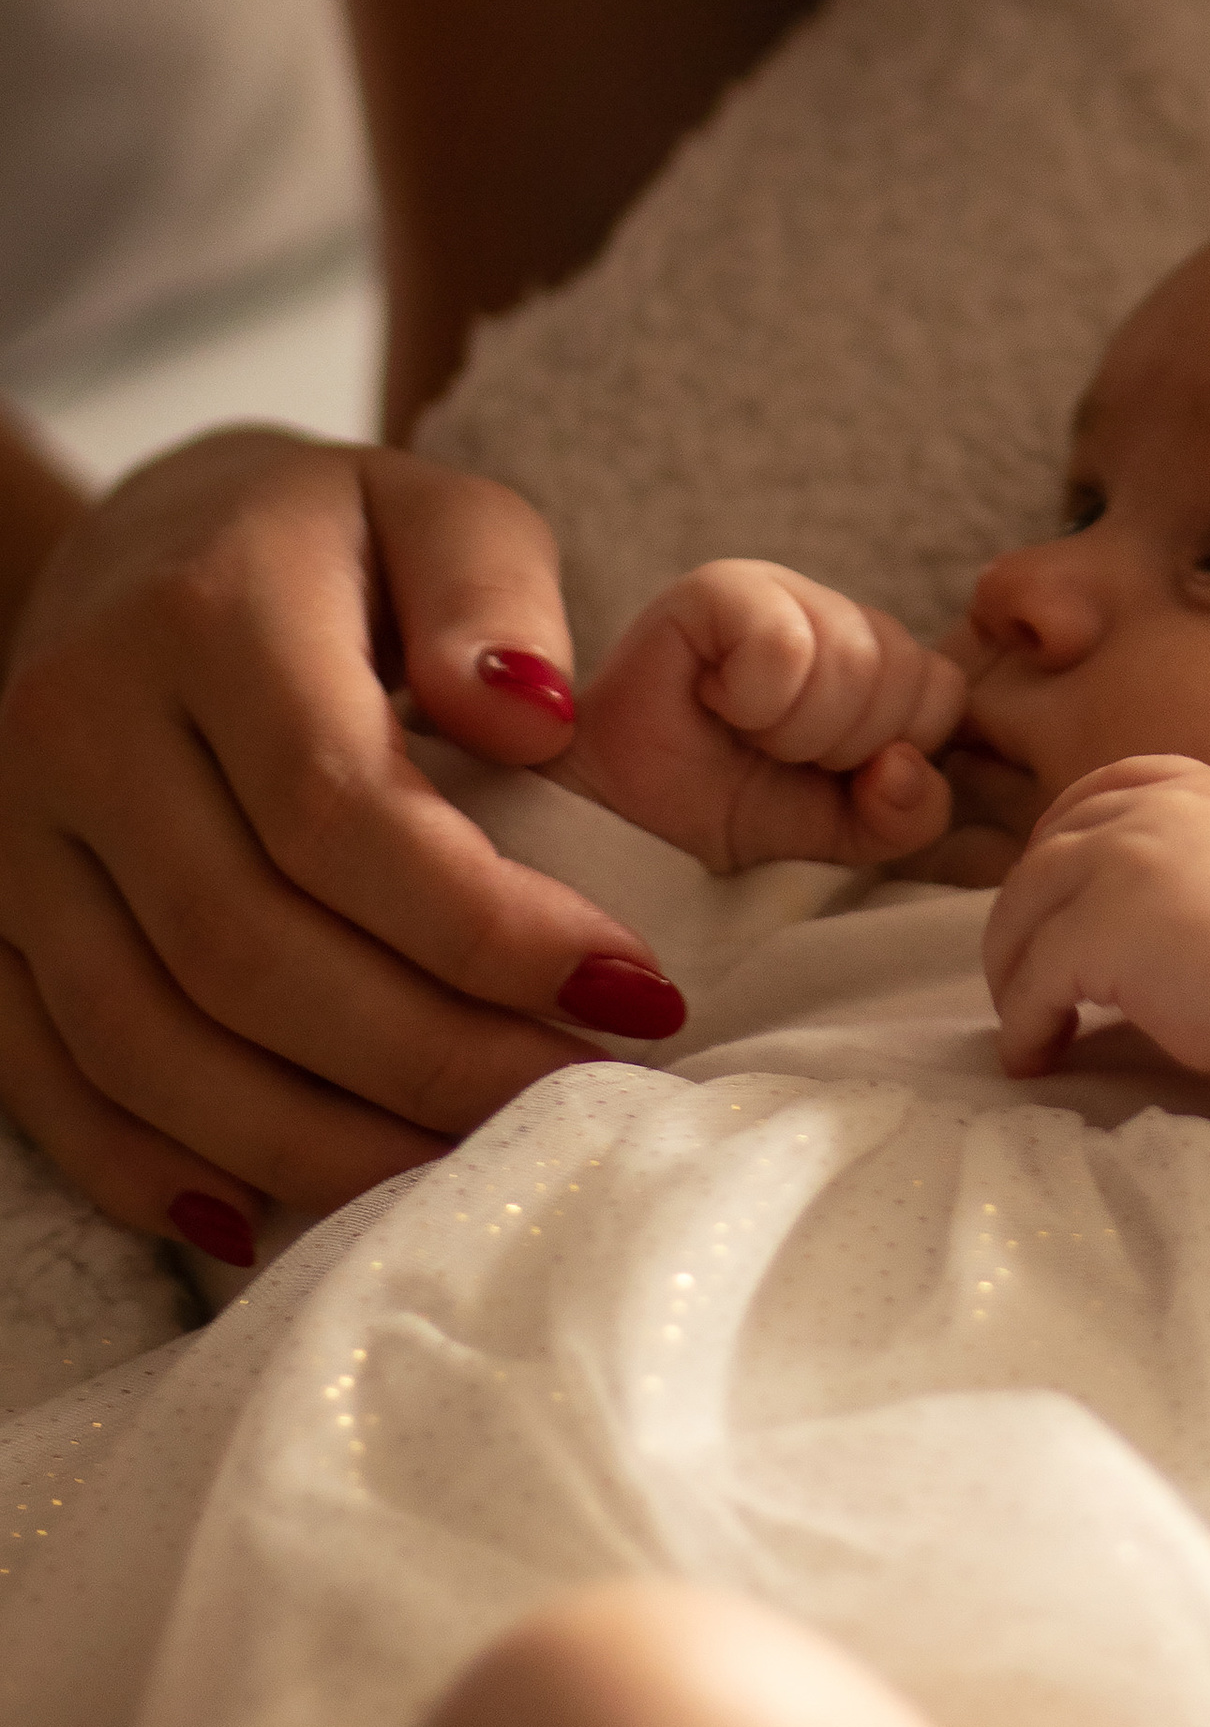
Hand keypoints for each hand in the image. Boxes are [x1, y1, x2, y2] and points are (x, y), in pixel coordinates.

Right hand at [0, 430, 686, 1245]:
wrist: (139, 543)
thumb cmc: (333, 541)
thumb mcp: (437, 507)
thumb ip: (496, 592)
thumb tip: (536, 721)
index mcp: (207, 613)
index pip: (340, 811)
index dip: (486, 925)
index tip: (630, 989)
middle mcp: (82, 725)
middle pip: (245, 947)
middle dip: (427, 1055)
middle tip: (577, 1098)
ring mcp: (14, 834)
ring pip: (144, 1039)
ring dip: (309, 1140)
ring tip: (462, 1168)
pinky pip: (48, 1076)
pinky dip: (152, 1168)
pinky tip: (270, 1219)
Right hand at [565, 561, 960, 873]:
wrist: (630, 832)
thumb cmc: (736, 814)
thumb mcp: (849, 832)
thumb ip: (908, 813)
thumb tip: (903, 768)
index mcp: (879, 655)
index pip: (944, 692)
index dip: (890, 753)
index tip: (825, 773)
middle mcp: (836, 609)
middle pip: (906, 672)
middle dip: (842, 745)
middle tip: (774, 753)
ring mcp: (779, 589)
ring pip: (854, 659)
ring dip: (796, 730)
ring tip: (744, 731)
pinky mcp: (719, 589)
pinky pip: (785, 645)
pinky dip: (755, 698)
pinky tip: (717, 702)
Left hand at [981, 757, 1209, 1080]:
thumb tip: (1167, 921)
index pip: (1116, 784)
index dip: (1070, 832)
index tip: (1056, 884)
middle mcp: (1165, 809)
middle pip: (1055, 844)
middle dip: (1028, 906)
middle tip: (1024, 965)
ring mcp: (1127, 860)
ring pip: (1027, 904)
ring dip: (1014, 966)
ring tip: (1026, 1019)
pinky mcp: (1103, 928)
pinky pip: (1035, 977)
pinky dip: (1024, 1021)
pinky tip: (1036, 1056)